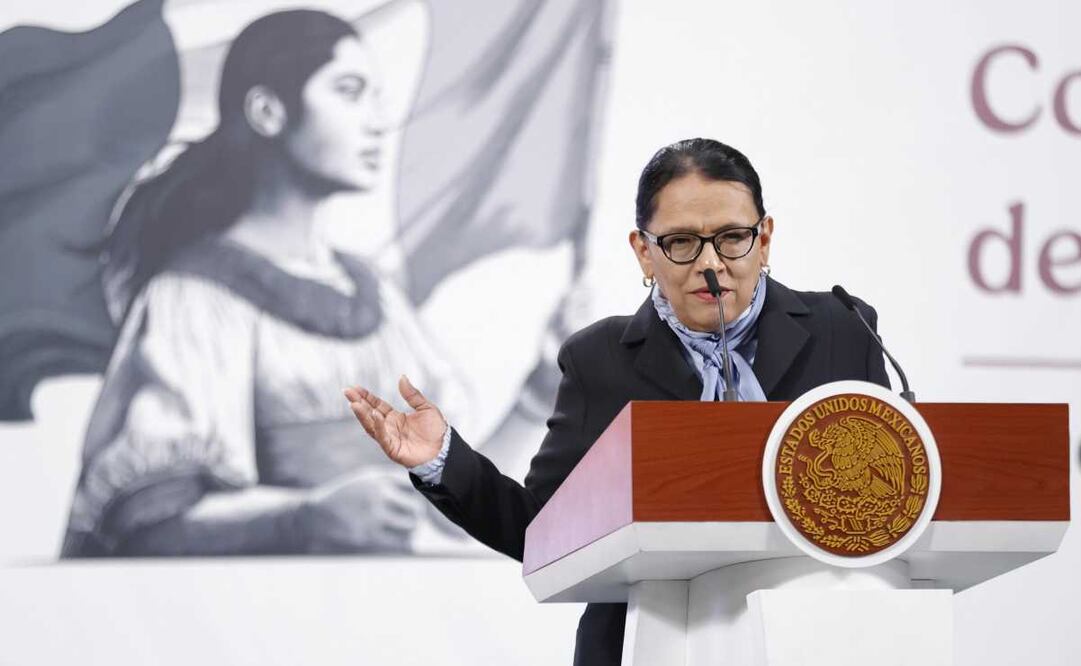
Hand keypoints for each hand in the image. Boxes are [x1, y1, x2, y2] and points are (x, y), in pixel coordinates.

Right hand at [297, 467, 422, 552]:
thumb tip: (417, 492)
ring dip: (411, 530)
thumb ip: (388, 482)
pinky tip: (402, 543)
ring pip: (409, 526)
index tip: (414, 503)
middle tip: (414, 519)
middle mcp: (377, 495)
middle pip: (415, 507)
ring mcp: (373, 516)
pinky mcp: (368, 536)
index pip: (412, 487)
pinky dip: (404, 544)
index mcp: (377, 480)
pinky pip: (398, 543)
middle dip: (416, 515)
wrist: (314, 518)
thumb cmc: (343, 499)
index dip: (416, 497)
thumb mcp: (364, 481)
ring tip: (406, 531)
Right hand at [344, 375, 446, 467]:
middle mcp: (389, 427)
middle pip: (370, 413)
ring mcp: (389, 438)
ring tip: (354, 403)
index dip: (366, 396)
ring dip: (362, 414)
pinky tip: (374, 415)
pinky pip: (382, 437)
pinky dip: (378, 426)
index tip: (356, 387)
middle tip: (347, 391)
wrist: (445, 450)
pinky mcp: (392, 449)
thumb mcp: (426, 407)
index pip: (377, 405)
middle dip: (358, 402)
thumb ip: (412, 394)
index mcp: (395, 417)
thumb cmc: (436, 431)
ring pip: (372, 425)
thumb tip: (402, 377)